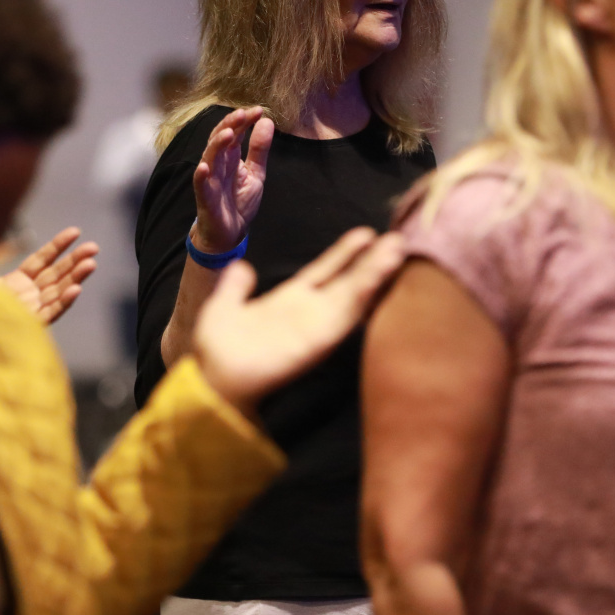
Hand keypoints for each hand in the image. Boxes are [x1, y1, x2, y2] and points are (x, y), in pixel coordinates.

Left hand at [0, 227, 99, 324]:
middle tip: (94, 247)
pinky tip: (76, 290)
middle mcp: (27, 294)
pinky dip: (64, 302)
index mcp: (16, 281)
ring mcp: (30, 310)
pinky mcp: (29, 326)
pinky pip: (50, 314)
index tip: (75, 232)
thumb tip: (8, 237)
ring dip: (76, 278)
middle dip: (75, 260)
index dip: (59, 246)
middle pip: (56, 274)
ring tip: (91, 264)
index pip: (42, 260)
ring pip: (59, 292)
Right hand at [190, 107, 273, 253]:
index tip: (259, 110)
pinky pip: (200, 185)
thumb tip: (267, 122)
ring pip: (209, 157)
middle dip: (230, 125)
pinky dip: (201, 175)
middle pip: (220, 139)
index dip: (244, 121)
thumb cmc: (239, 201)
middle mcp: (218, 164)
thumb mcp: (256, 173)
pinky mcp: (205, 197)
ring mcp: (210, 180)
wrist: (230, 233)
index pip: (235, 133)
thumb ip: (259, 149)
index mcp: (230, 157)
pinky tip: (205, 166)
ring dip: (217, 144)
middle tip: (243, 114)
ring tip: (229, 133)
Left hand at [193, 227, 405, 414]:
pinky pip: (346, 316)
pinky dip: (364, 295)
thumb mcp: (224, 307)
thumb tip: (241, 266)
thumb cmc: (218, 351)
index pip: (325, 271)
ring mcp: (317, 326)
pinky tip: (378, 277)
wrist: (214, 381)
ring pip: (354, 295)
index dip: (345, 254)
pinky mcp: (319, 341)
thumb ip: (236, 287)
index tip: (367, 234)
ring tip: (397, 250)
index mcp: (291, 300)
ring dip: (376, 274)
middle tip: (399, 239)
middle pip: (349, 282)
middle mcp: (310, 311)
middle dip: (373, 262)